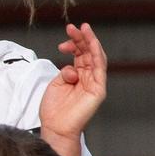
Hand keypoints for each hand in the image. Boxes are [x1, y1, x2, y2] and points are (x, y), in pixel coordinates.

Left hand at [37, 22, 106, 139]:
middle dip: (81, 39)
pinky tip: (92, 45)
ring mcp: (94, 83)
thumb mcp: (56, 84)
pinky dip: (97, 55)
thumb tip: (70, 67)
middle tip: (72, 27)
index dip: (74, 44)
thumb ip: (64, 72)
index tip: (64, 40)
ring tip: (82, 30)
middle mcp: (88, 78)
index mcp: (77, 76)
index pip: (79, 55)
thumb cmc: (54, 109)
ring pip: (96, 58)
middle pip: (88, 53)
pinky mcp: (98, 90)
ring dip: (90, 42)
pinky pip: (100, 69)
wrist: (55, 128)